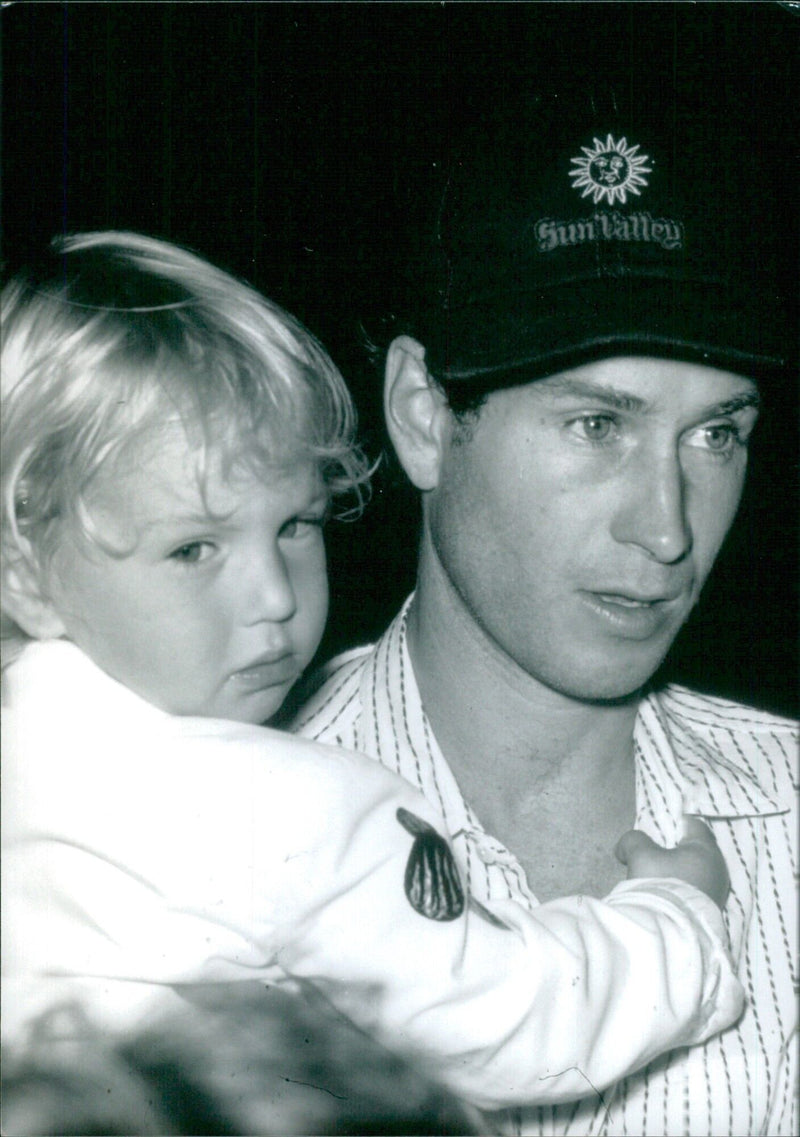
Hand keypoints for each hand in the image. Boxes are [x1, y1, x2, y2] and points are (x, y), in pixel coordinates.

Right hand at [615, 818, 729, 908]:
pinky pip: (698, 890)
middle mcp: (718, 869)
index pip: (694, 825)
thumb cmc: (660, 883)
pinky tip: (667, 893)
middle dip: (677, 849)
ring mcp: (718, 892)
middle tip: (655, 852)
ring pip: (698, 871)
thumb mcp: (640, 854)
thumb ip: (633, 840)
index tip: (659, 827)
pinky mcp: (712, 911)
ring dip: (680, 871)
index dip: (675, 822)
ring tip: (658, 876)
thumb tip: (625, 847)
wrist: (671, 930)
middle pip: (697, 849)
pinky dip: (684, 888)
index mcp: (706, 850)